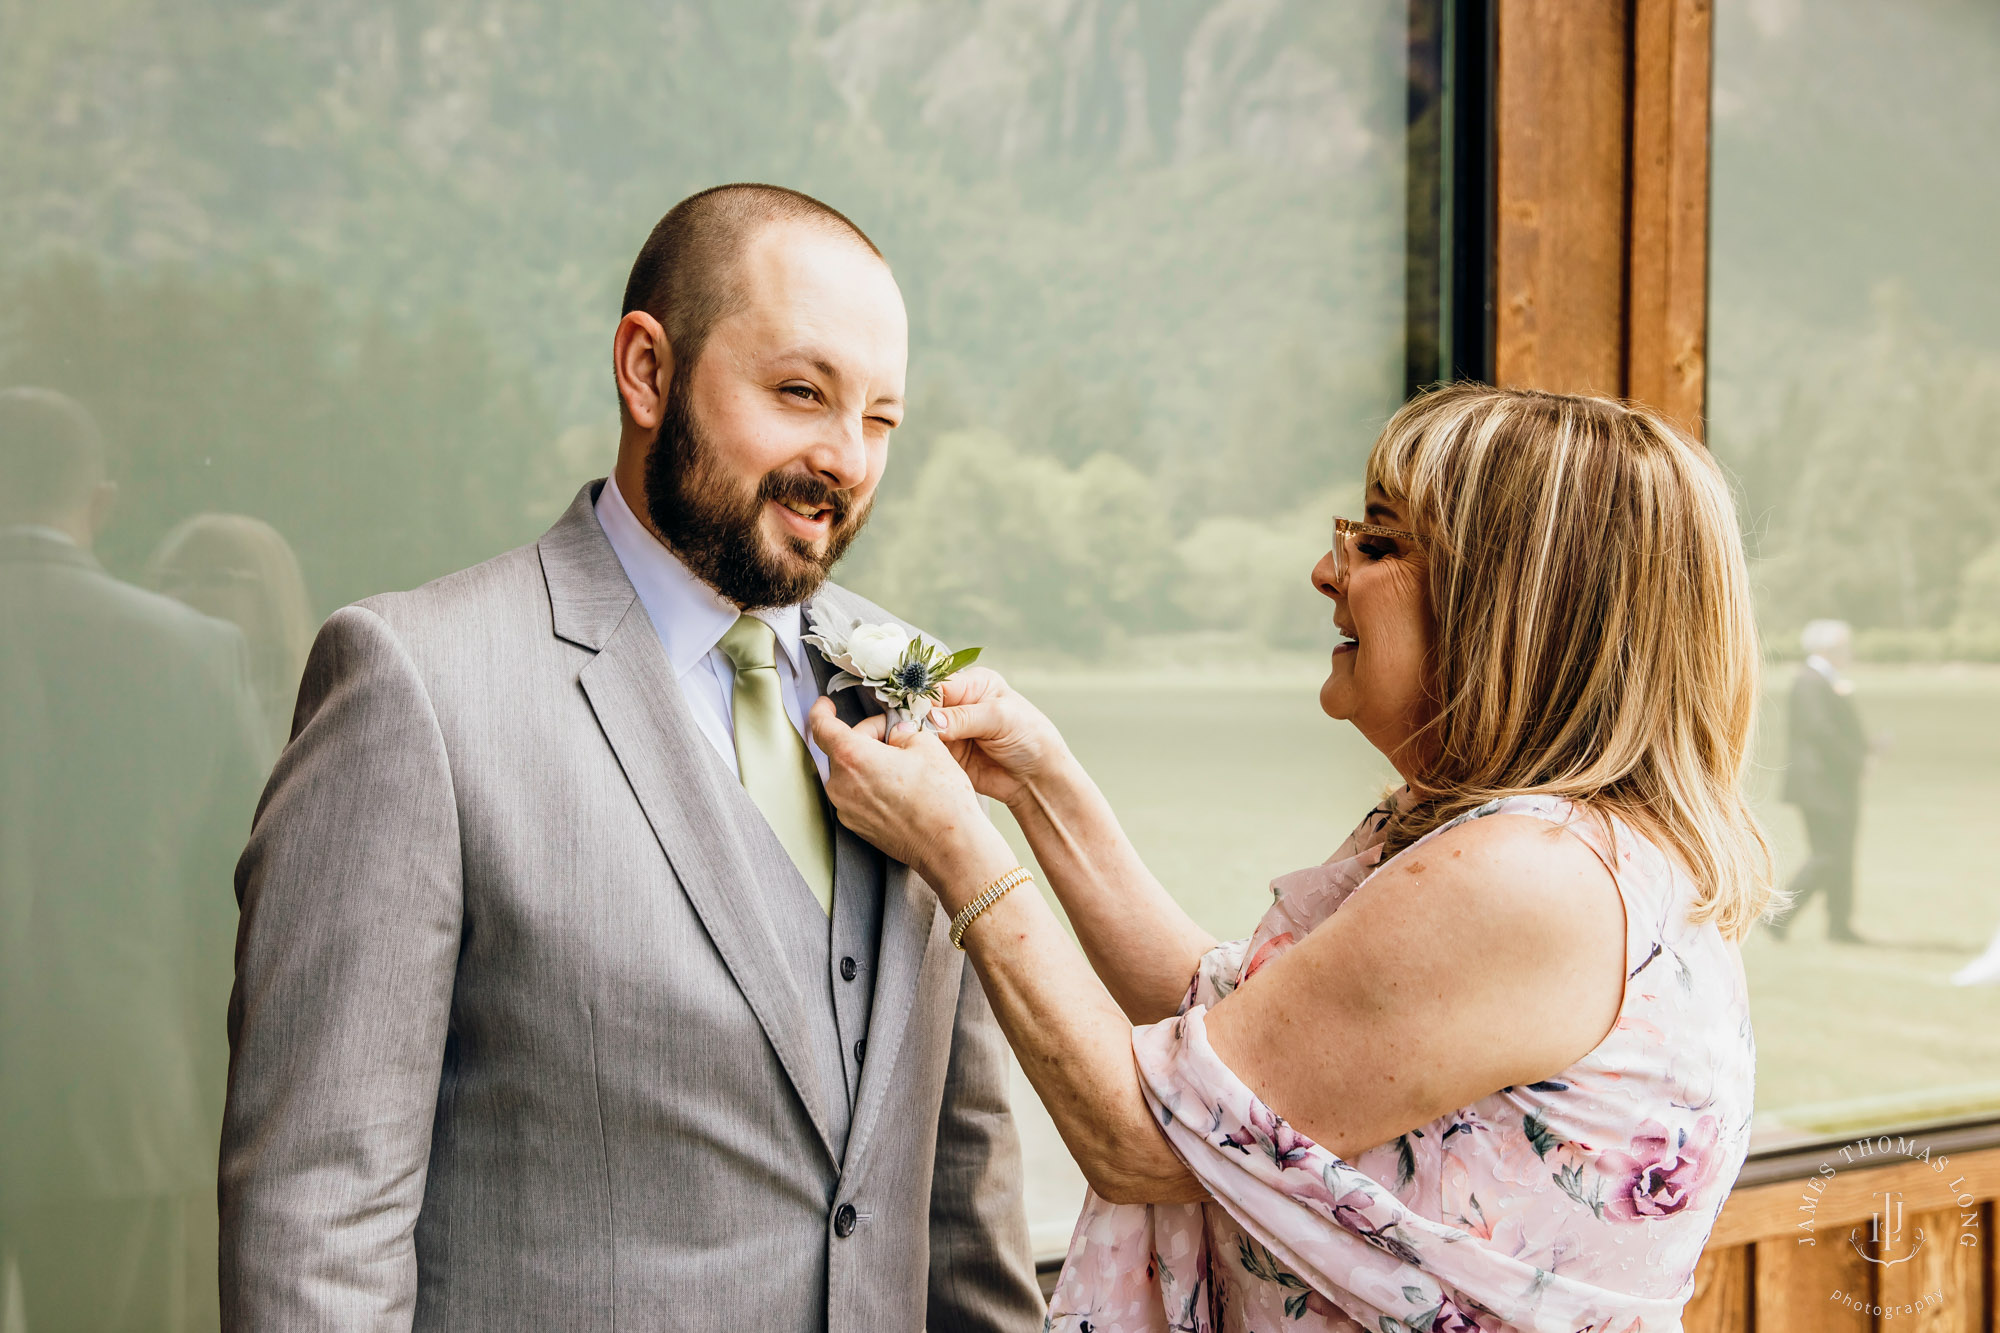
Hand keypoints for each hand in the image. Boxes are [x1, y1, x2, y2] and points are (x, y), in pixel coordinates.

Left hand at [808, 698, 1015, 900]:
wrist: (949, 845)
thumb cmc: (940, 798)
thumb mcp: (927, 745)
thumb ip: (902, 732)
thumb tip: (896, 734)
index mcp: (852, 757)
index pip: (822, 726)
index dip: (822, 711)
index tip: (826, 705)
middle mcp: (840, 785)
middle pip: (842, 750)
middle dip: (866, 739)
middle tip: (897, 738)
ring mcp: (847, 810)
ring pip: (850, 774)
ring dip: (869, 764)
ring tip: (903, 768)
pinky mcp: (856, 827)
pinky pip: (856, 796)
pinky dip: (871, 787)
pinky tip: (900, 790)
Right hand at [928, 667, 1066, 807]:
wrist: (1037, 777)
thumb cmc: (1030, 738)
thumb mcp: (1000, 718)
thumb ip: (964, 717)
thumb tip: (930, 719)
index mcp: (973, 685)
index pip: (937, 684)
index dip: (924, 697)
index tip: (917, 713)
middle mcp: (958, 705)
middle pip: (923, 706)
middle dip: (916, 718)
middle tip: (916, 731)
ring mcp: (950, 731)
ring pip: (919, 730)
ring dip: (917, 737)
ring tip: (921, 746)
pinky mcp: (947, 754)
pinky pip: (925, 751)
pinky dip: (921, 754)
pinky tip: (922, 757)